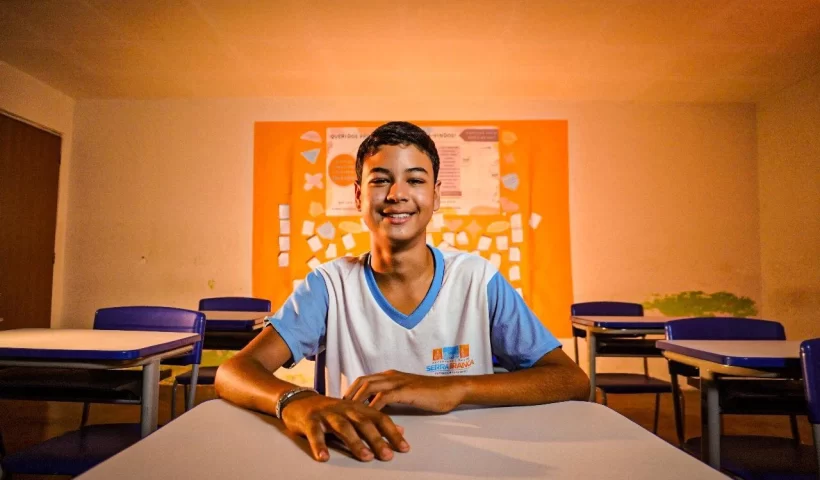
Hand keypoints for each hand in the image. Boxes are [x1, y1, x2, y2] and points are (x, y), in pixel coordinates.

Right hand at [280, 393, 408, 461]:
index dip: (392, 433)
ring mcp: (327, 414)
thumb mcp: (355, 414)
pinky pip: (315, 433)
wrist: (300, 401)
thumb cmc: (331, 411)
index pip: (379, 418)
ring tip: (365, 457)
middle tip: (387, 455)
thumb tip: (401, 430)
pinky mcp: (310, 420)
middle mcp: (345, 409)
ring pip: (343, 427)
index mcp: (357, 408)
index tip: (405, 448)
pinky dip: (319, 445)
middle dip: (377, 439)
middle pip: (364, 422)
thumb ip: (376, 421)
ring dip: (355, 443)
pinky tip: (324, 457)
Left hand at [344, 370, 466, 412]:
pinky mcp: (405, 390)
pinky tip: (367, 416)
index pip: (364, 379)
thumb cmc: (432, 394)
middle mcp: (391, 375)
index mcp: (391, 375)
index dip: (352, 390)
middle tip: (340, 409)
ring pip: (369, 386)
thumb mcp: (407, 394)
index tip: (343, 403)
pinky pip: (383, 397)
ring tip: (348, 413)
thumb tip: (379, 407)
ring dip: (357, 400)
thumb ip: (393, 396)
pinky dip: (373, 406)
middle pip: (362, 381)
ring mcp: (398, 382)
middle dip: (349, 394)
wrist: (451, 390)